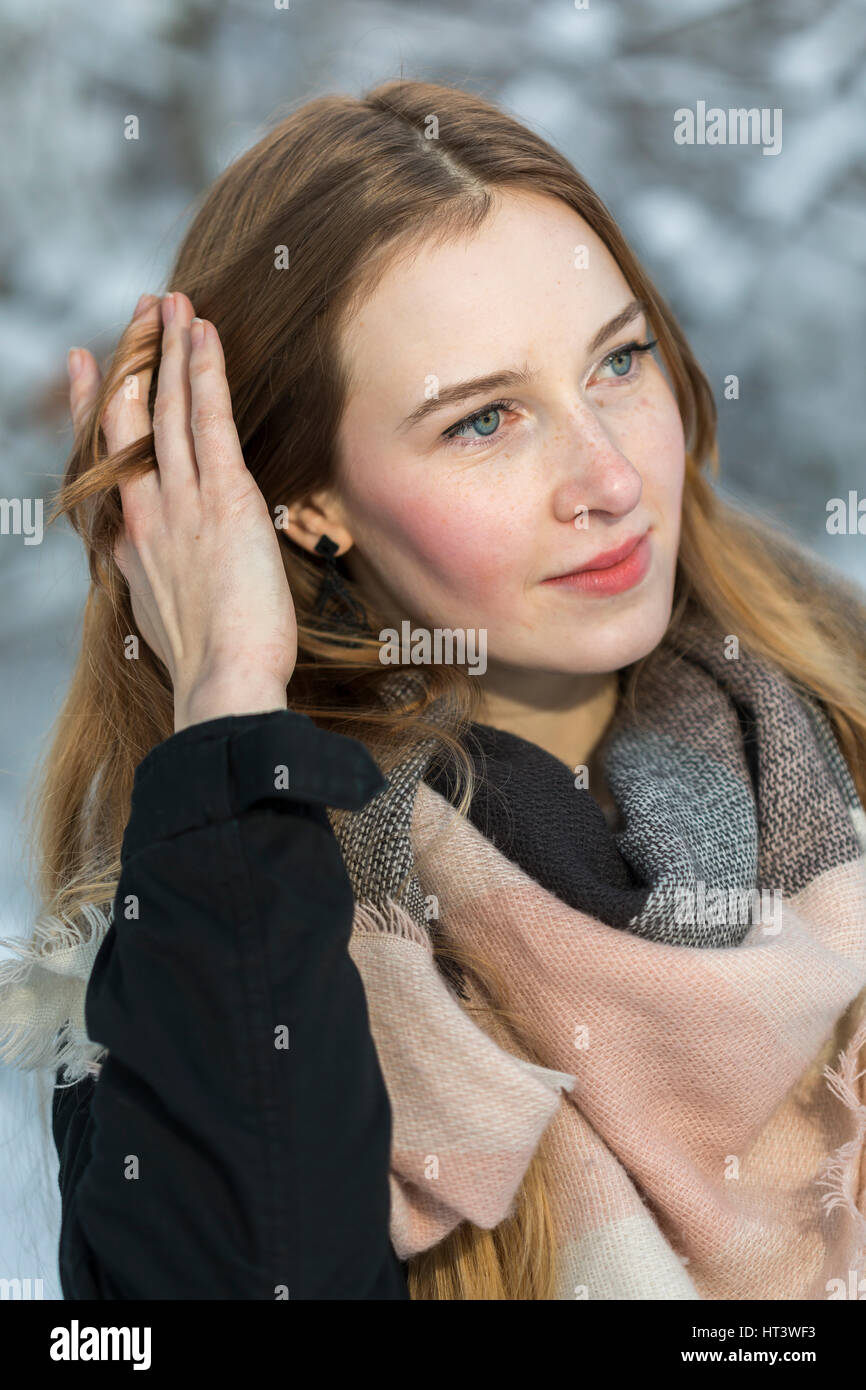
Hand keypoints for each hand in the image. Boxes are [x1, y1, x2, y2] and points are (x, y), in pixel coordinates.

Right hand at [67, 291, 297, 727]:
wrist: (223, 685)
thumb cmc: (210, 670)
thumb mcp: (169, 621)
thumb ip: (168, 585)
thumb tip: (186, 581)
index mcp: (127, 546)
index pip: (104, 461)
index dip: (89, 408)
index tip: (82, 370)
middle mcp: (142, 514)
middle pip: (129, 420)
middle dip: (135, 360)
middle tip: (142, 313)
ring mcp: (178, 502)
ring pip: (167, 408)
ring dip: (170, 350)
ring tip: (173, 302)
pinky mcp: (223, 499)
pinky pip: (208, 420)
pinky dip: (204, 373)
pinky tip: (204, 335)